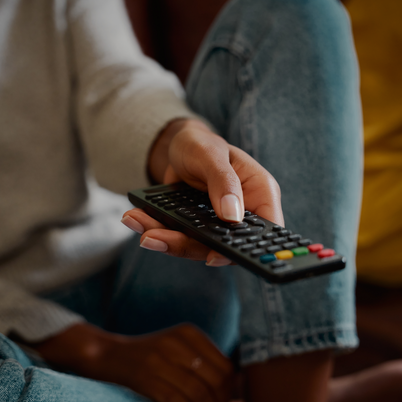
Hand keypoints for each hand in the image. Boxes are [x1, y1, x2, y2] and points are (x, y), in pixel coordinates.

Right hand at [33, 322, 234, 401]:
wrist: (107, 355)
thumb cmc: (148, 356)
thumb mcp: (177, 347)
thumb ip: (203, 362)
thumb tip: (234, 389)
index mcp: (189, 333)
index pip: (225, 367)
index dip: (231, 391)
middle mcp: (176, 342)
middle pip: (216, 381)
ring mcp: (160, 359)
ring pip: (198, 393)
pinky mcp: (146, 377)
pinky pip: (177, 401)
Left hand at [122, 118, 282, 266]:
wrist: (177, 146)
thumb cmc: (202, 144)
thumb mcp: (211, 154)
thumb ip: (223, 182)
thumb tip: (232, 215)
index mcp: (259, 194)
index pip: (265, 230)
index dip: (246, 249)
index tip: (214, 256)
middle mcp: (241, 214)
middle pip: (223, 244)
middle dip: (187, 244)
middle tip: (154, 238)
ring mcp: (217, 224)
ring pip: (196, 245)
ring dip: (165, 239)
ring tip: (140, 227)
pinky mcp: (194, 228)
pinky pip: (178, 237)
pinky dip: (155, 230)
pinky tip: (136, 219)